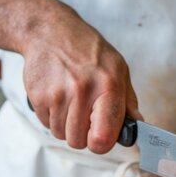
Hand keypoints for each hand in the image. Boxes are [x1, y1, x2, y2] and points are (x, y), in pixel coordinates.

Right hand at [23, 7, 141, 153]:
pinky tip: (58, 98)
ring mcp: (58, 94)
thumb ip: (128, 102)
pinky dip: (52, 117)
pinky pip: (46, 124)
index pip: (103, 137)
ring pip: (61, 135)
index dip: (101, 144)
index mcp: (109, 87)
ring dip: (66, 126)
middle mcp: (83, 91)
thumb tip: (137, 127)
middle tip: (84, 116)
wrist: (50, 32)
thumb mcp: (119, 70)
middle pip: (79, 141)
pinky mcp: (38, 96)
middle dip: (82, 135)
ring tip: (71, 103)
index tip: (100, 138)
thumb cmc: (89, 52)